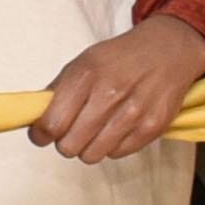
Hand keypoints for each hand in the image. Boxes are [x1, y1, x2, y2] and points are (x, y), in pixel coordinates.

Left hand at [32, 12, 204, 167]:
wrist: (168, 49)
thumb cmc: (119, 58)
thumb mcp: (83, 62)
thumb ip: (58, 90)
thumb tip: (35, 118)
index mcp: (85, 75)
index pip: (51, 124)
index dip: (40, 135)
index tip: (41, 135)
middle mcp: (110, 94)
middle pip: (69, 146)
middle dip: (65, 142)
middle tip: (71, 131)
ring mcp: (134, 112)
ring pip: (92, 155)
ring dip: (88, 147)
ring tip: (94, 131)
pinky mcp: (153, 126)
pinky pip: (117, 154)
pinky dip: (112, 146)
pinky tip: (116, 129)